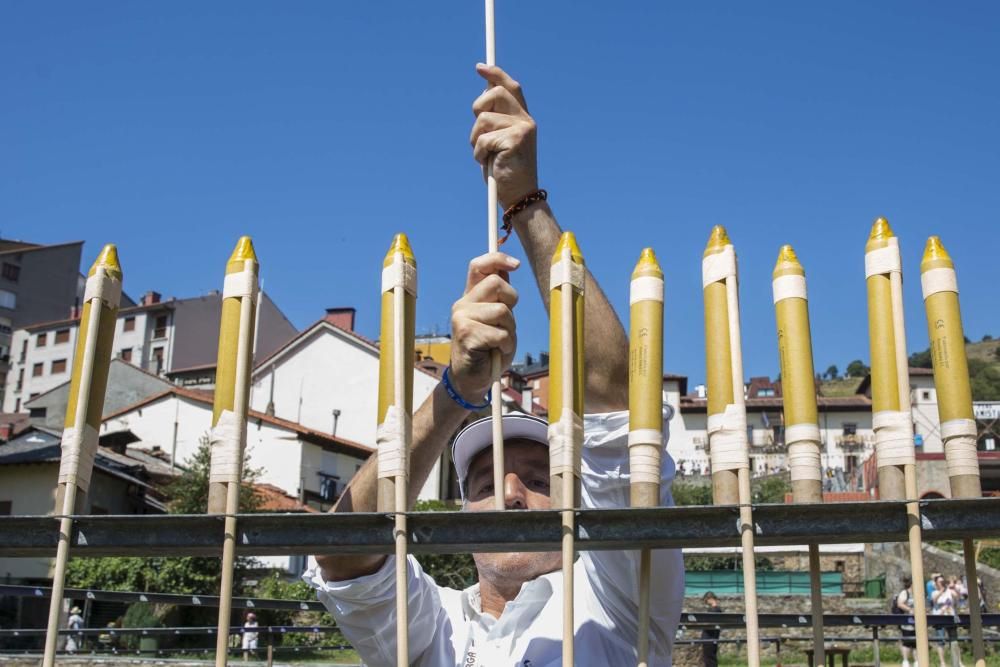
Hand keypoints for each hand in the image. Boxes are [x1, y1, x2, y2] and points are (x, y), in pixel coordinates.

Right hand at [449, 252, 519, 402]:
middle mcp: (462, 304)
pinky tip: (496, 351)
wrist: (472, 379)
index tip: (516, 265)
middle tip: (506, 322)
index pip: (479, 266)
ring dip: (509, 329)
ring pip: (502, 310)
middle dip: (511, 301)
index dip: (498, 258)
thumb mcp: (499, 320)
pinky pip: (500, 333)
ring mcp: (461, 318)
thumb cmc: (489, 350)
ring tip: (500, 341)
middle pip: (497, 283)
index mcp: (470, 297)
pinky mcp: (466, 334)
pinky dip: (505, 344)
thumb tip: (507, 268)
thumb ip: (500, 298)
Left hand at [470, 64, 537, 208]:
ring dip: (476, 139)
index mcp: (523, 119)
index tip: (479, 67)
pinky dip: (479, 153)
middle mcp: (526, 120)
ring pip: (483, 119)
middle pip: (493, 93)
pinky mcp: (515, 140)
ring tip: (486, 155)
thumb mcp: (498, 142)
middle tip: (479, 133)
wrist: (519, 197)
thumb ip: (494, 120)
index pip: (511, 87)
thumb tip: (483, 95)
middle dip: (478, 110)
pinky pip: (483, 138)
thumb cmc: (504, 171)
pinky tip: (489, 163)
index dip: (495, 74)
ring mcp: (523, 129)